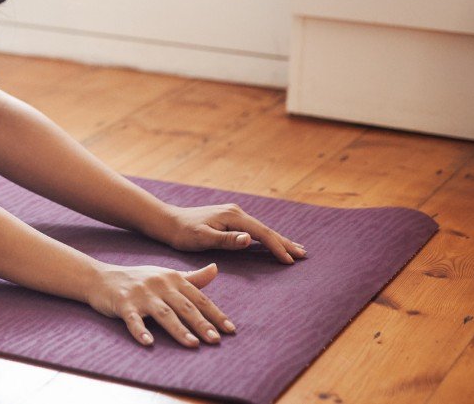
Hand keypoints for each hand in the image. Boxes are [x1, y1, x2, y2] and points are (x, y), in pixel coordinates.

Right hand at [86, 262, 232, 347]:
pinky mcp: (123, 304)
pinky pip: (133, 319)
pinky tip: (149, 342)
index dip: (215, 314)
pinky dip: (141, 330)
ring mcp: (141, 294)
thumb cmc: (138, 279)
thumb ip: (192, 277)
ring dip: (179, 329)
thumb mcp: (166, 275)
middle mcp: (159, 284)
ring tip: (193, 344)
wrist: (102, 278)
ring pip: (163, 313)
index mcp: (172, 279)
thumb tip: (216, 268)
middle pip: (184, 306)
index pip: (198, 298)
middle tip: (216, 340)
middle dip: (201, 323)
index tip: (230, 330)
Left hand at [154, 203, 307, 263]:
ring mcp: (234, 214)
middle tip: (303, 255)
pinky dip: (266, 237)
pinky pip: (254, 230)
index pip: (261, 234)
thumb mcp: (203, 238)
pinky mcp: (230, 219)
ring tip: (295, 250)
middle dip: (284, 242)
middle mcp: (236, 212)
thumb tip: (249, 239)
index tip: (289, 261)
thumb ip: (226, 240)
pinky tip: (271, 242)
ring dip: (278, 240)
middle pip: (266, 230)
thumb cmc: (184, 234)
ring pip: (261, 229)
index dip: (277, 247)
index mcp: (233, 216)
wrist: (169, 222)